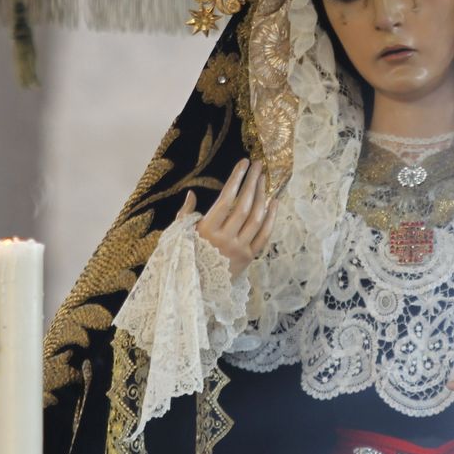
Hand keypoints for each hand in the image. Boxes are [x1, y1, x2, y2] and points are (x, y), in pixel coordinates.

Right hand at [186, 158, 275, 277]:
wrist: (196, 290)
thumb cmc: (186, 258)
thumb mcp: (179, 236)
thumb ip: (186, 214)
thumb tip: (191, 193)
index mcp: (207, 230)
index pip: (226, 199)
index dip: (236, 179)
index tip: (243, 163)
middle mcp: (225, 239)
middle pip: (244, 205)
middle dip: (252, 182)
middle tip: (258, 165)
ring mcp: (239, 249)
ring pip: (256, 218)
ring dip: (262, 196)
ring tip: (264, 180)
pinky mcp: (249, 258)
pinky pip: (264, 235)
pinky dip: (271, 218)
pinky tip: (274, 203)